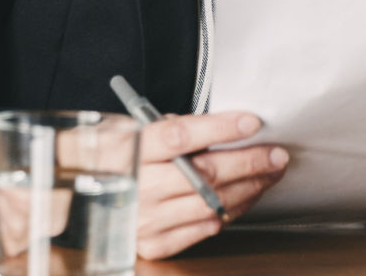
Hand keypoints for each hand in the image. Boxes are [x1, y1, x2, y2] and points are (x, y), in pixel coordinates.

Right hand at [135, 111, 288, 259]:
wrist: (88, 196)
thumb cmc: (122, 157)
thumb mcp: (139, 130)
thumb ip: (178, 128)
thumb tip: (230, 126)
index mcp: (129, 150)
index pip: (179, 137)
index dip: (220, 129)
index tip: (251, 122)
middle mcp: (137, 188)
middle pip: (204, 174)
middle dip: (250, 162)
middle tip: (276, 153)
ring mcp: (145, 220)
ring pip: (212, 203)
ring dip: (250, 187)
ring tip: (269, 173)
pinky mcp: (155, 244)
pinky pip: (206, 228)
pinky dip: (233, 211)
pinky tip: (247, 195)